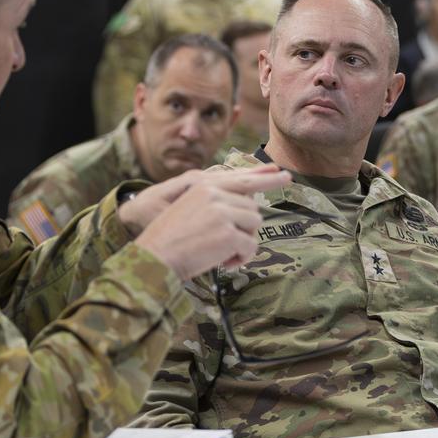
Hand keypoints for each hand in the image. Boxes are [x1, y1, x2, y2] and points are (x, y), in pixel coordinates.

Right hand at [132, 165, 290, 280]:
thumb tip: (248, 207)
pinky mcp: (228, 233)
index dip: (265, 178)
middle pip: (251, 208)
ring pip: (254, 225)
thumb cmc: (170, 241)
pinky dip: (241, 258)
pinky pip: (251, 245)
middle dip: (244, 229)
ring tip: (220, 253)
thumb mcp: (188, 210)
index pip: (241, 179)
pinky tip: (223, 262)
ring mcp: (222, 212)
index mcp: (203, 185)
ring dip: (242, 243)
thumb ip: (214, 202)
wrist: (154, 258)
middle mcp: (214, 193)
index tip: (283, 175)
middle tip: (226, 245)